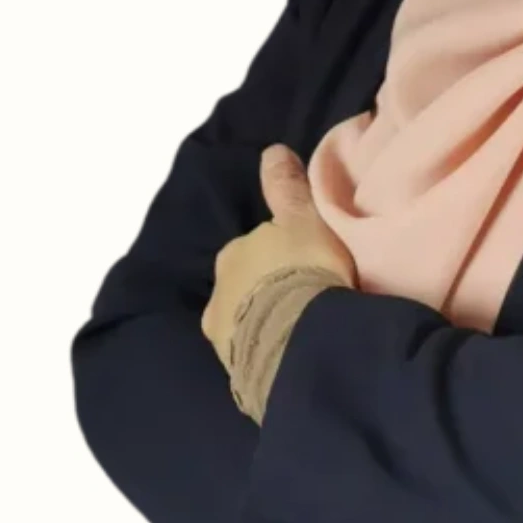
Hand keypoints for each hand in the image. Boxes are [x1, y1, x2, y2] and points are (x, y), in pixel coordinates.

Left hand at [201, 144, 356, 370]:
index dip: (277, 257)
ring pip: (247, 324)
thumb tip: (272, 150)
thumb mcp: (304, 221)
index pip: (252, 251)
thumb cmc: (304, 271)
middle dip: (266, 293)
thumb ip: (287, 188)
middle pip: (245, 288)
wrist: (300, 339)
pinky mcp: (237, 372)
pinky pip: (256, 358)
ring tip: (302, 334)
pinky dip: (269, 355)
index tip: (302, 266)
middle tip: (304, 301)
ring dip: (266, 326)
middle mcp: (218, 295)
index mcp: (233, 255)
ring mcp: (224, 337)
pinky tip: (293, 357)